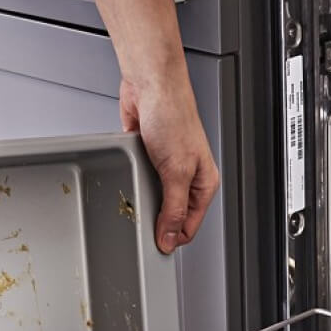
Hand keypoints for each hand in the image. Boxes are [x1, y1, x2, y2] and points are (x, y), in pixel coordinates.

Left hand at [120, 73, 218, 253]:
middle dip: (155, 222)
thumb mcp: (176, 172)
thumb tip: (170, 238)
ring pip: (153, 199)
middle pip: (171, 215)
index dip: (172, 238)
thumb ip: (173, 209)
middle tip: (140, 223)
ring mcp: (166, 168)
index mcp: (204, 183)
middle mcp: (187, 177)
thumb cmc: (173, 115)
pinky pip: (138, 181)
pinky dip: (131, 182)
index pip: (189, 226)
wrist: (151, 85)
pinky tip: (127, 178)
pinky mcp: (147, 158)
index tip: (155, 245)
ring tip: (132, 198)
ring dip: (141, 201)